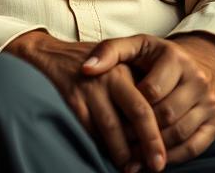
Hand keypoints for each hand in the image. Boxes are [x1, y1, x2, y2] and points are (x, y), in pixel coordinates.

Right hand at [5, 30, 165, 172]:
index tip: (164, 154)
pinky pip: (89, 128)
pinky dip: (100, 145)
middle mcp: (112, 76)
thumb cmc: (91, 67)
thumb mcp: (116, 67)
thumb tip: (160, 130)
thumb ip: (136, 90)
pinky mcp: (72, 97)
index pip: (150, 103)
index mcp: (126, 68)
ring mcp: (90, 87)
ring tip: (131, 169)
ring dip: (123, 152)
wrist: (50, 53)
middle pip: (139, 112)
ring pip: (112, 126)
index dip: (158, 131)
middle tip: (157, 166)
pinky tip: (107, 155)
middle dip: (150, 142)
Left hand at [82, 32, 214, 167]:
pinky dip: (173, 157)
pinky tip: (154, 161)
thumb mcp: (136, 46)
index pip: (151, 91)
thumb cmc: (158, 56)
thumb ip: (109, 52)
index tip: (113, 115)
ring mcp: (209, 103)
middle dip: (140, 132)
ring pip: (180, 133)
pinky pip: (195, 147)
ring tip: (132, 158)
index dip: (130, 106)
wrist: (203, 63)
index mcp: (175, 58)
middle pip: (166, 115)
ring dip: (155, 149)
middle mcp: (197, 80)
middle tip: (119, 144)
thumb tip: (85, 68)